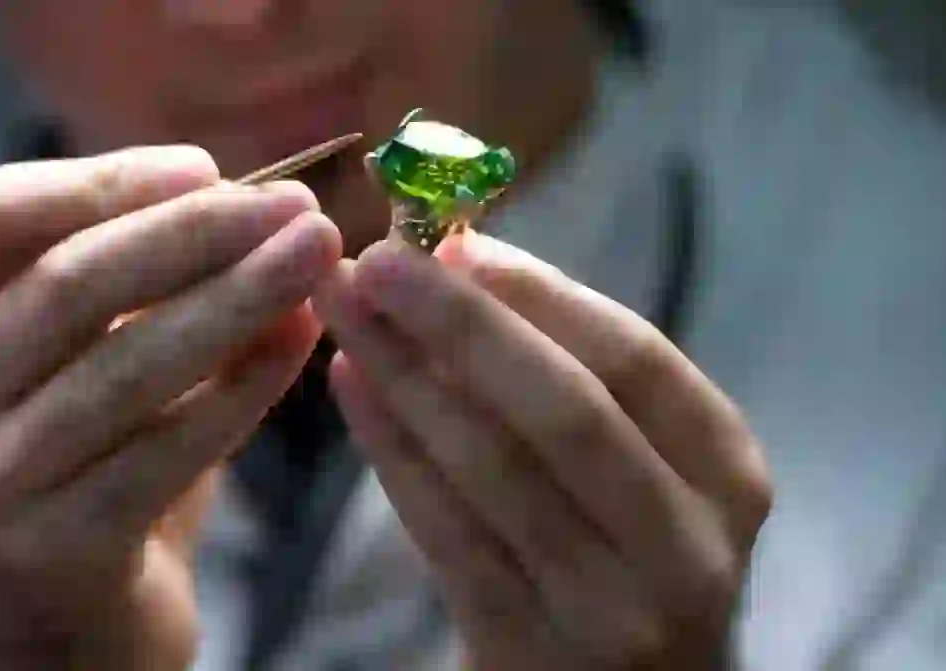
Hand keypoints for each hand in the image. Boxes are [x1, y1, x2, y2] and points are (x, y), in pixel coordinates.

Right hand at [0, 146, 340, 669]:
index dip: (105, 178)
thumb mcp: (101, 364)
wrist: (70, 626)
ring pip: (124, 365)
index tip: (208, 167)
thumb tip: (272, 224)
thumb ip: (160, 295)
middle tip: (299, 209)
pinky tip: (302, 345)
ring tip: (318, 261)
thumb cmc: (93, 470)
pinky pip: (165, 450)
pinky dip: (243, 389)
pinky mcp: (43, 551)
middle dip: (198, 234)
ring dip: (237, 301)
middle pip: (68, 281)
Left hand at [312, 233, 771, 668]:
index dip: (537, 292)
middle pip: (565, 411)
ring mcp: (608, 609)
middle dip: (460, 325)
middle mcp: (685, 545)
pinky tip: (350, 384)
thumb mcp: (639, 465)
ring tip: (343, 309)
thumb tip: (458, 257)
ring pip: (491, 469)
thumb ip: (573, 372)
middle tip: (375, 258)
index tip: (450, 240)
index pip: (634, 359)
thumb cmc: (624, 550)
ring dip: (406, 376)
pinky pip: (443, 531)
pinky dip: (391, 448)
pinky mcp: (524, 647)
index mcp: (727, 472)